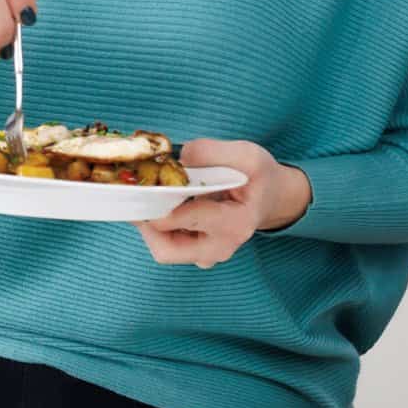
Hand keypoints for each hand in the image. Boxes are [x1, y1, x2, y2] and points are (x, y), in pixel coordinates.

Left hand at [135, 139, 311, 268]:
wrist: (270, 196)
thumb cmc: (259, 177)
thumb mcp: (246, 154)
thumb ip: (210, 152)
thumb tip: (176, 159)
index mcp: (235, 223)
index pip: (186, 219)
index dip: (159, 202)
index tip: (142, 184)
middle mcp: (220, 247)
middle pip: (166, 248)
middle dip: (146, 221)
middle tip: (137, 193)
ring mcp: (208, 255)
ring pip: (163, 249)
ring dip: (150, 223)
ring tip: (149, 194)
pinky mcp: (198, 253)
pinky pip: (168, 245)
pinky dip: (157, 225)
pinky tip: (160, 202)